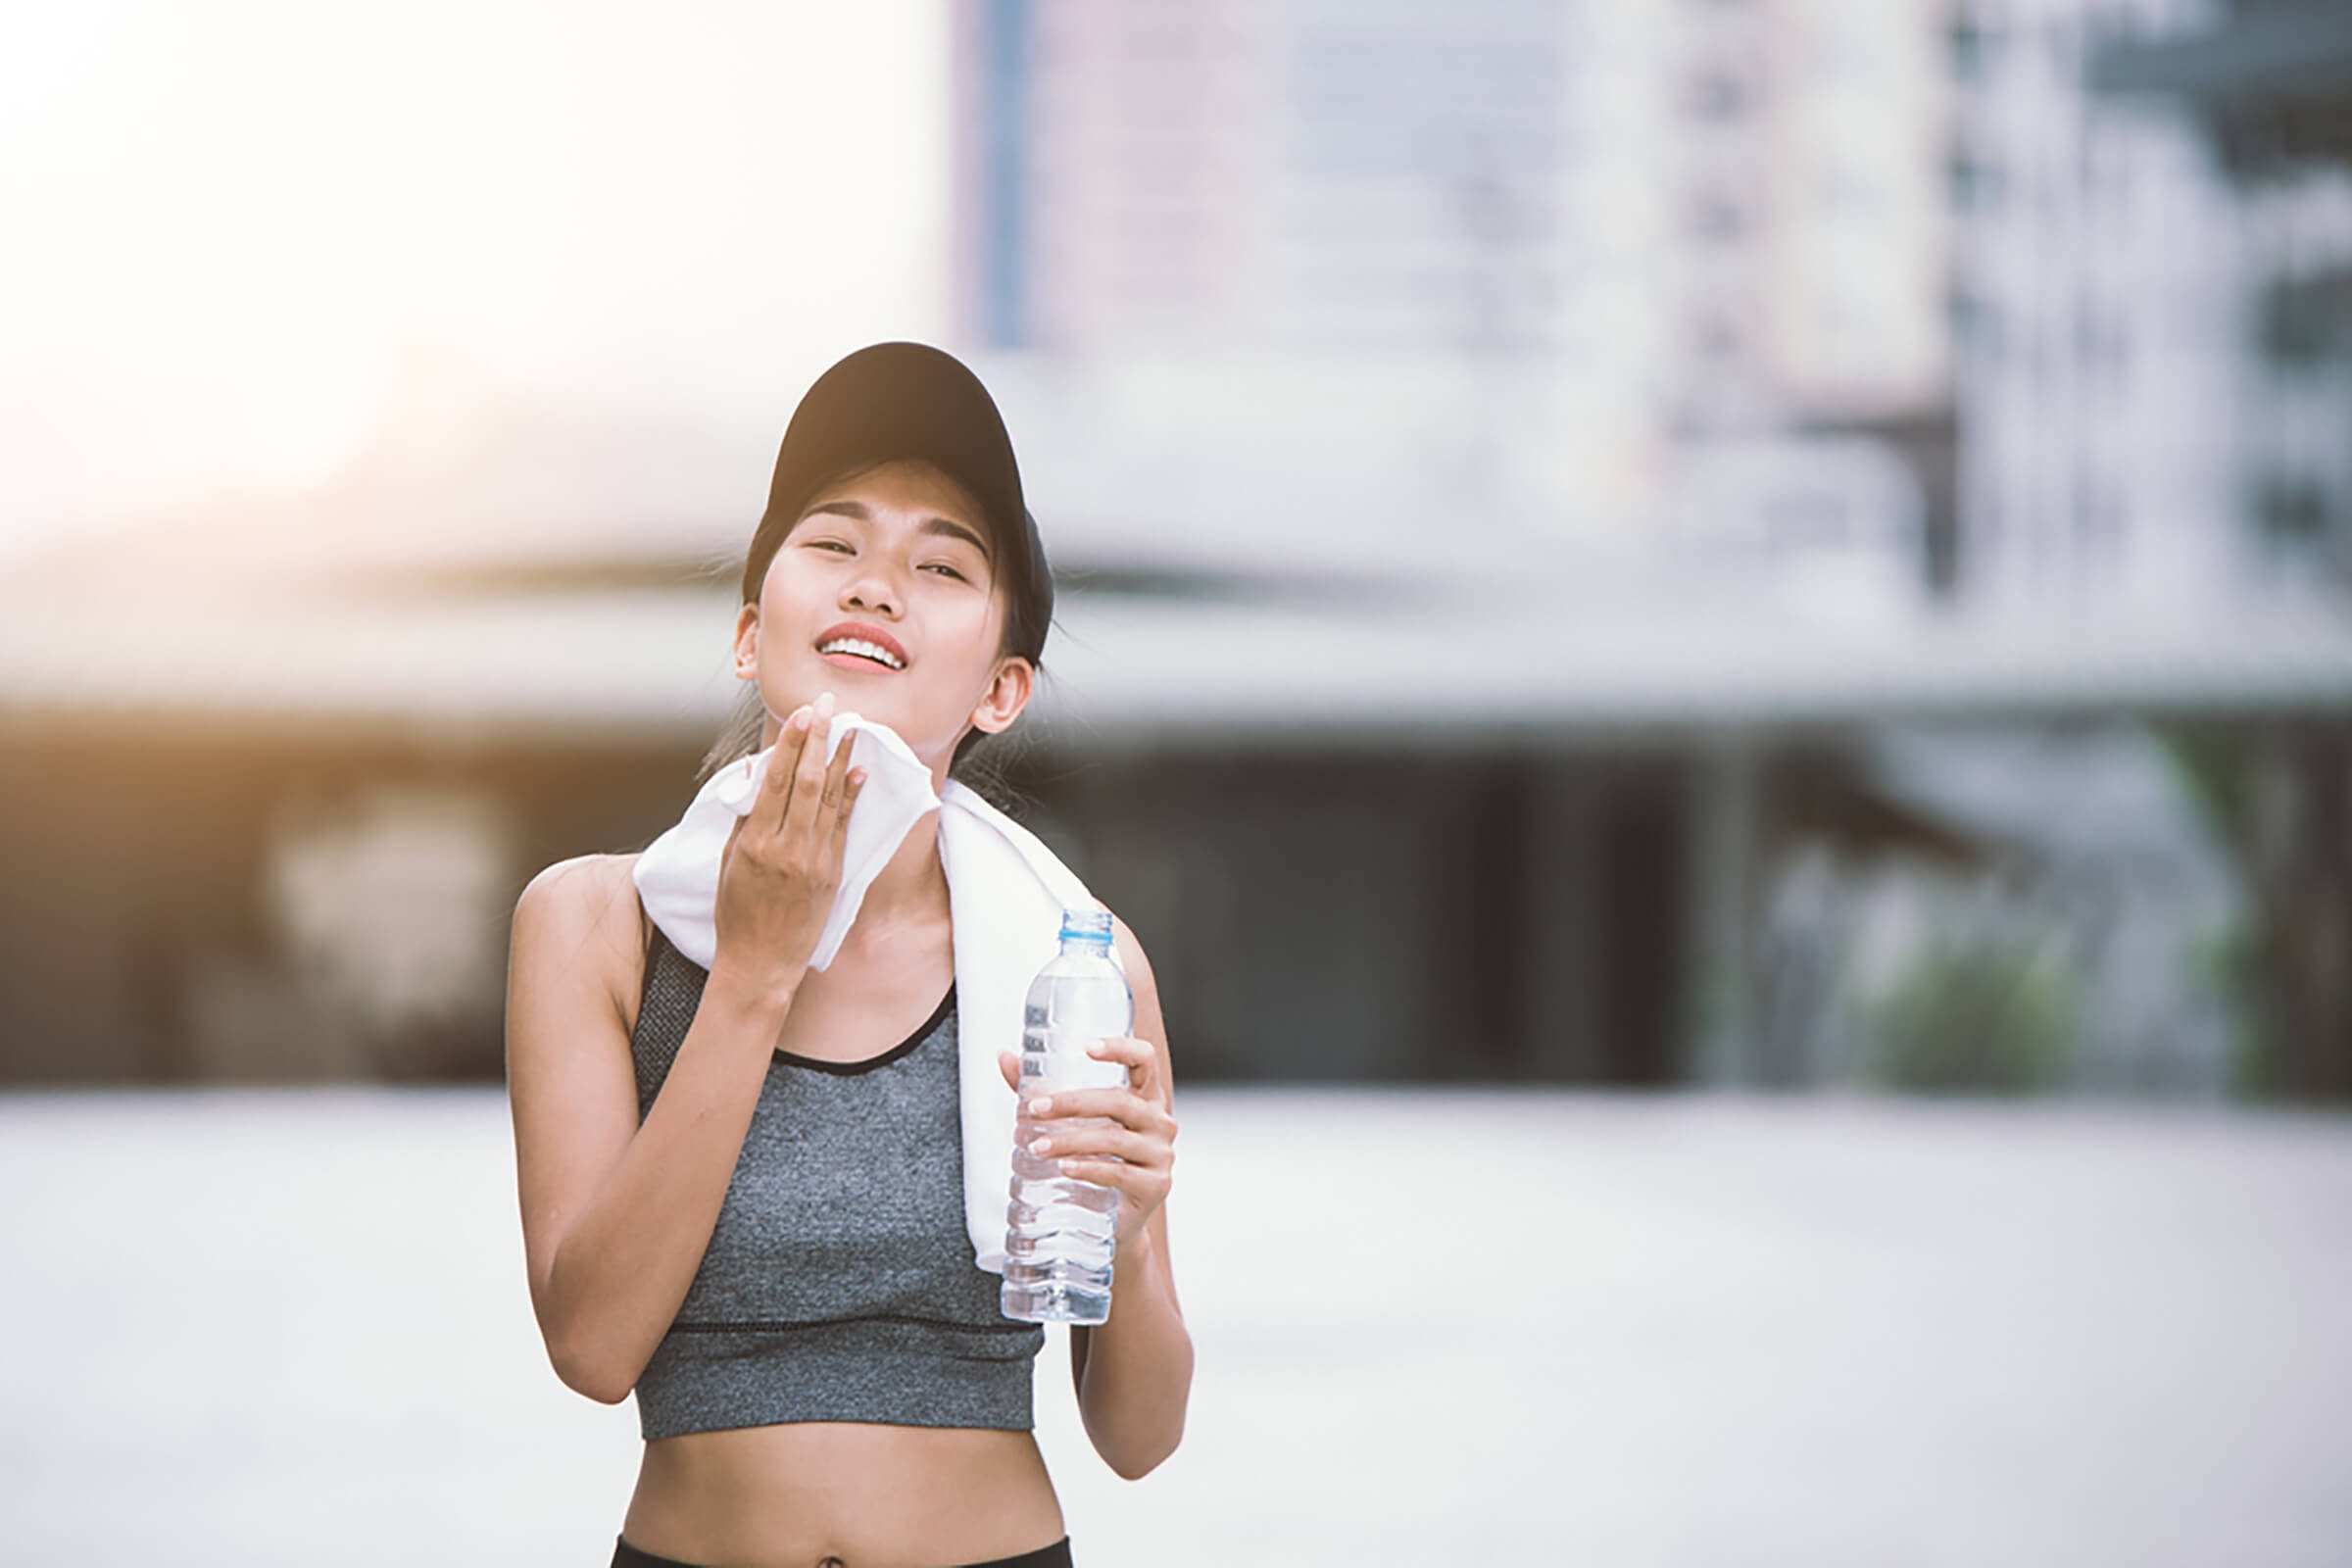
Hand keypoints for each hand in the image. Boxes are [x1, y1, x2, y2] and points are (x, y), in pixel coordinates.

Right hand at [712, 691, 865, 1000]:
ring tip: (850, 727)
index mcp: (755, 844)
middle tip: (829, 704)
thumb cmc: (736, 913)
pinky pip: (843, 826)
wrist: (762, 963)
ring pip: (830, 799)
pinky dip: (851, 796)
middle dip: (819, 739)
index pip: (776, 781)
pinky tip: (859, 771)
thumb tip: (754, 772)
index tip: (802, 714)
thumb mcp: (727, 862)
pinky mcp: (832, 873)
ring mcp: (814, 861)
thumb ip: (744, 816)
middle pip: (807, 782)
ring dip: (841, 759)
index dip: (791, 744)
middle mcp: (787, 849)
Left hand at [997, 1036, 1176, 1253]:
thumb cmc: (1096, 1160)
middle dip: (1072, 1103)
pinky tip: (1065, 1168)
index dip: (1120, 1048)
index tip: (1087, 1049)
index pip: (1144, 1059)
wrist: (1116, 1221)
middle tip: (1034, 1109)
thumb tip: (1004, 1058)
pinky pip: (1119, 1172)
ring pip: (1114, 1138)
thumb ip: (1041, 1090)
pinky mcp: (1155, 1186)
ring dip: (1070, 1140)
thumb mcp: (1073, 1123)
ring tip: (1037, 1147)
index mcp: (1144, 1097)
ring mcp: (1160, 1154)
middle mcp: (1159, 1121)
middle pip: (1119, 1101)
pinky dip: (1089, 1168)